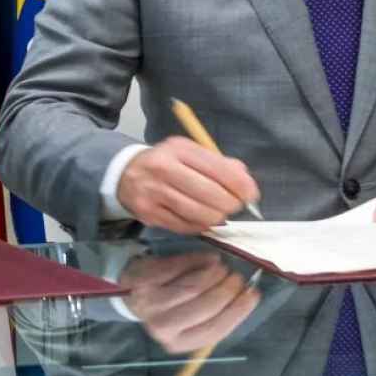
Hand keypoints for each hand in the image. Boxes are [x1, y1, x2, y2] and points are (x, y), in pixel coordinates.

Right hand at [115, 137, 259, 234]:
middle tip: (234, 206)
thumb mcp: (190, 153)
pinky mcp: (149, 214)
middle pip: (210, 194)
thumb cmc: (166, 163)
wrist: (125, 174)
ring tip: (218, 213)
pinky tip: (201, 219)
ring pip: (199, 214)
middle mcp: (163, 169)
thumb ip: (220, 164)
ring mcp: (154, 193)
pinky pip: (185, 226)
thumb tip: (245, 182)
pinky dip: (199, 226)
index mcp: (178, 149)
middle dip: (230, 204)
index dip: (240, 185)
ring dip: (216, 218)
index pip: (218, 168)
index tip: (250, 195)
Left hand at [118, 251, 260, 354]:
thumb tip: (247, 294)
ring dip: (214, 274)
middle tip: (238, 277)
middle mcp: (163, 327)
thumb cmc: (171, 308)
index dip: (237, 310)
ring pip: (192, 286)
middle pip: (205, 306)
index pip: (215, 329)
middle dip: (227, 289)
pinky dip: (198, 260)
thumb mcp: (190, 322)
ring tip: (224, 268)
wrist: (133, 294)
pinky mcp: (144, 280)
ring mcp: (151, 303)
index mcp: (179, 342)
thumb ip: (216, 314)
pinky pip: (178, 267)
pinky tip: (210, 258)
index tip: (253, 293)